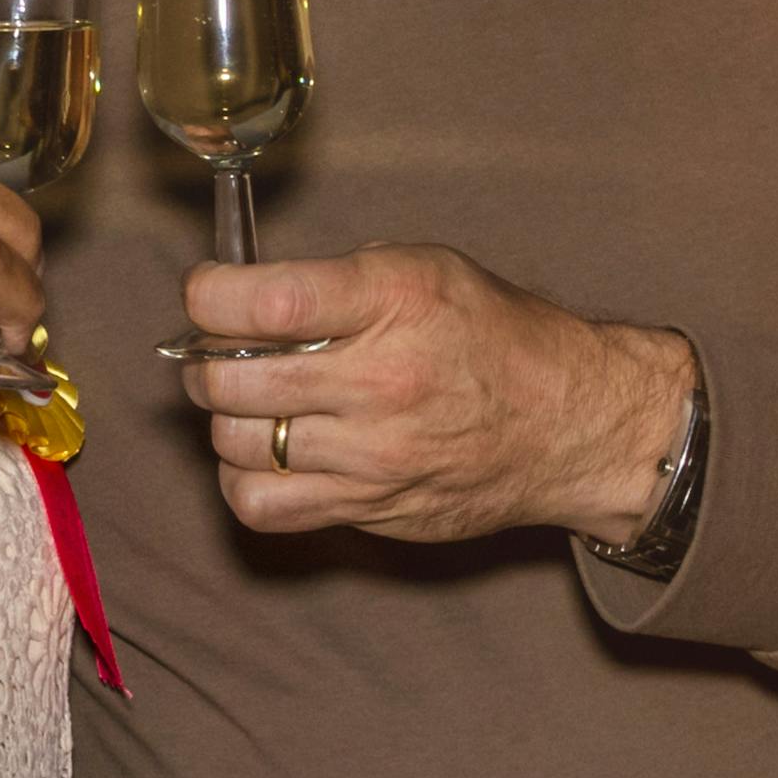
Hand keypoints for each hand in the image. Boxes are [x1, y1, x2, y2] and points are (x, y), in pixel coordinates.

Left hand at [176, 245, 691, 551]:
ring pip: (236, 444)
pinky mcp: (371, 508)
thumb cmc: (496, 338)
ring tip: (251, 402)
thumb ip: (335, 281)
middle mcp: (380, 381)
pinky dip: (243, 480)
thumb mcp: (426, 269)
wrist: (571, 424)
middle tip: (221, 351)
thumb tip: (242, 299)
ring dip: (226, 419)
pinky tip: (264, 455)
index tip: (207, 293)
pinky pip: (263, 506)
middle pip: (230, 380)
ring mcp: (374, 455)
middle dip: (205, 360)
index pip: (258, 303)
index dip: (207, 295)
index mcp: (393, 301)